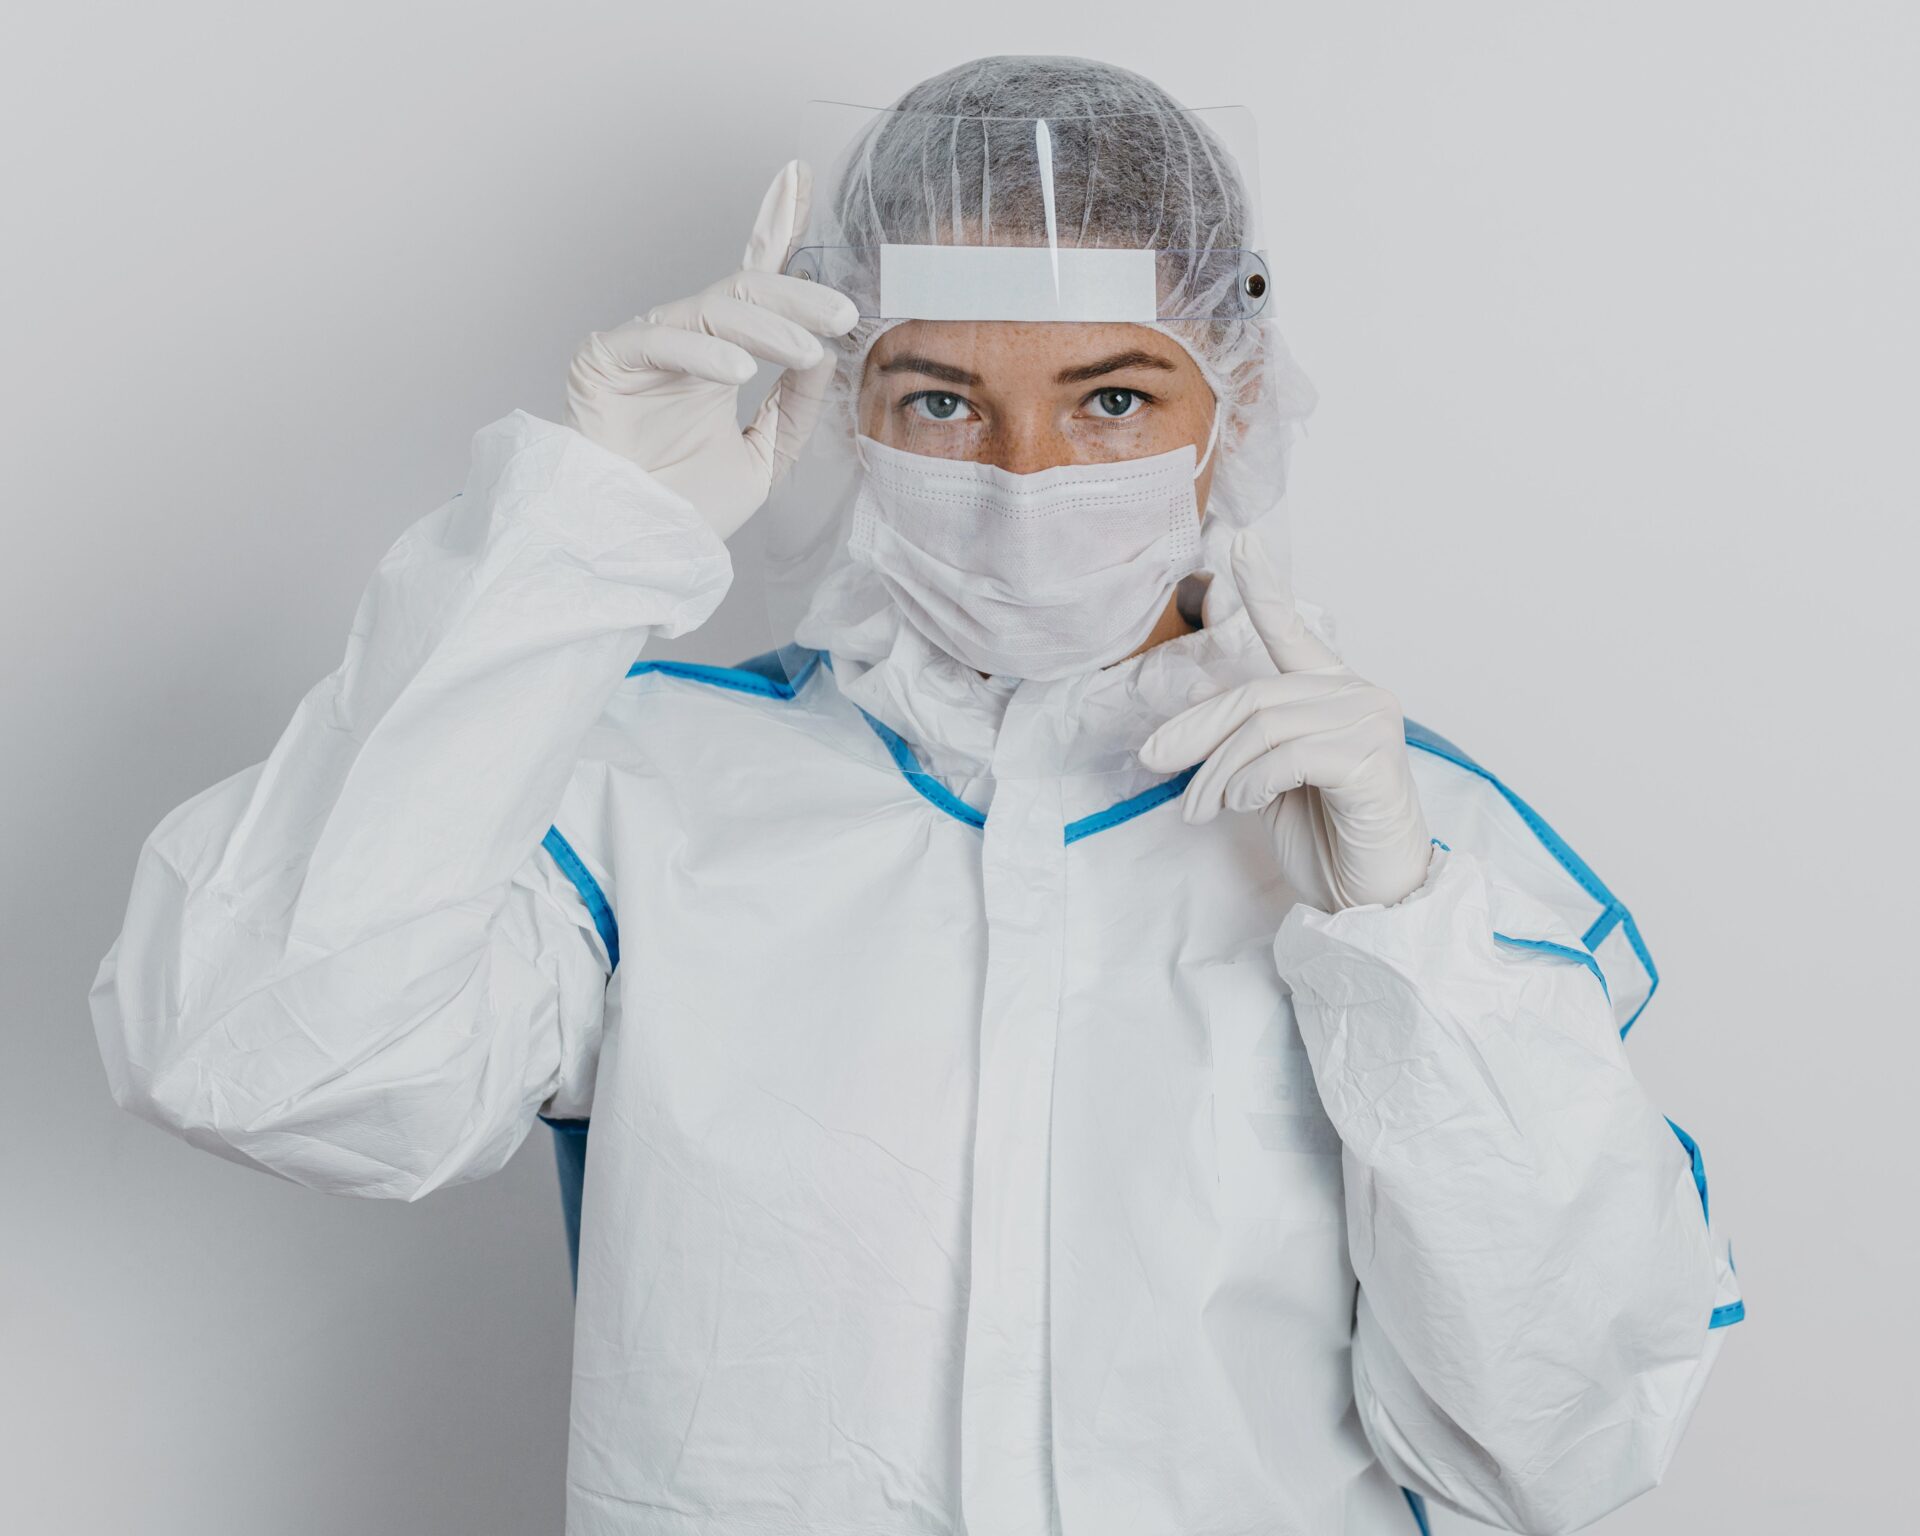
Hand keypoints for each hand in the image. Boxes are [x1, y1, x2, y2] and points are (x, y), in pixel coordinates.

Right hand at [564, 160, 858, 538]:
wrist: (632, 551)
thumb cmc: (685, 508)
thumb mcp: (765, 457)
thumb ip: (794, 404)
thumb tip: (825, 350)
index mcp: (716, 355)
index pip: (752, 282)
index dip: (774, 228)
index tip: (799, 180)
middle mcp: (681, 340)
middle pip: (744, 290)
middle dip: (799, 297)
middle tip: (843, 316)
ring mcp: (641, 345)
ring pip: (713, 307)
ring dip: (769, 326)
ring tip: (808, 352)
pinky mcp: (604, 359)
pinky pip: (660, 338)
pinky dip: (704, 351)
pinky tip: (739, 370)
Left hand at [1139, 532, 1432, 910]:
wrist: (1370, 899)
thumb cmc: (1325, 840)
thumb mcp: (1266, 783)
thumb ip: (1242, 745)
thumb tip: (1174, 741)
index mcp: (1331, 693)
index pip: (1291, 633)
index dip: (1263, 588)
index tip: (1238, 542)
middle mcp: (1357, 694)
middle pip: (1253, 695)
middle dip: (1194, 732)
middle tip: (1154, 765)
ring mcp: (1371, 721)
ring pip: (1263, 727)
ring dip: (1219, 774)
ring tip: (1205, 810)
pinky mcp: (1373, 756)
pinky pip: (1287, 755)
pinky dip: (1251, 782)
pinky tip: (1246, 805)